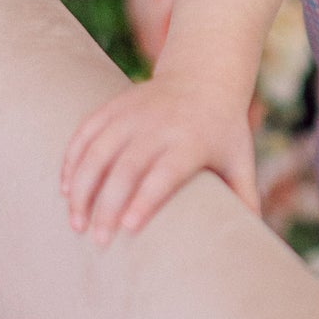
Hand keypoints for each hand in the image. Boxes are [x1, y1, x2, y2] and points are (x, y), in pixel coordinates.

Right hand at [60, 71, 259, 245]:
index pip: (163, 172)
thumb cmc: (223, 131)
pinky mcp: (112, 107)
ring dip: (80, 187)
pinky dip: (71, 161)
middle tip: (97, 240)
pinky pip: (85, 133)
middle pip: (125, 167)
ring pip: (97, 151)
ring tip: (75, 222)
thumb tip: (254, 241)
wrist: (204, 76)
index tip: (128, 228)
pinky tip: (64, 189)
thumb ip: (245, 197)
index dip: (145, 199)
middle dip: (107, 204)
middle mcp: (157, 125)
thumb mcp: (240, 159)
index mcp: (190, 141)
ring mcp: (131, 114)